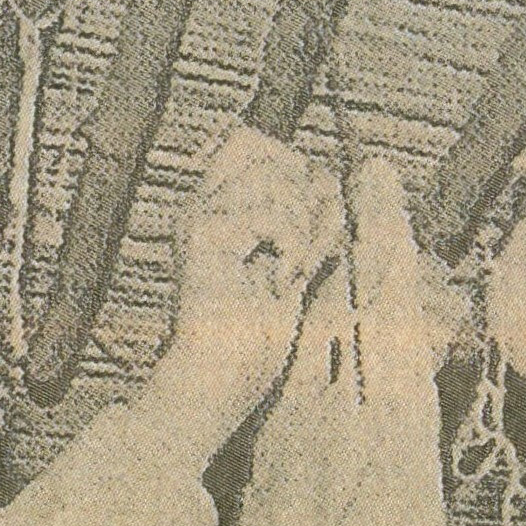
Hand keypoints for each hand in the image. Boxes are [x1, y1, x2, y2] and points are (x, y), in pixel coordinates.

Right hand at [148, 128, 343, 461]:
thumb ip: (304, 222)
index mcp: (215, 208)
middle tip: (295, 259)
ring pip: (272, 176)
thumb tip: (327, 179)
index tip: (306, 231)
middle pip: (263, 147)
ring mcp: (197, 215)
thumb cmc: (253, 341)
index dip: (294, 170)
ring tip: (286, 275)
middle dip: (301, 197)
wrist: (218, 384)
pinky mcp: (203, 234)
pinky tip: (279, 285)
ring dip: (300, 228)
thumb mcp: (291, 267)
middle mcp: (199, 203)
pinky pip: (272, 213)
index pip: (250, 142)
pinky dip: (293, 249)